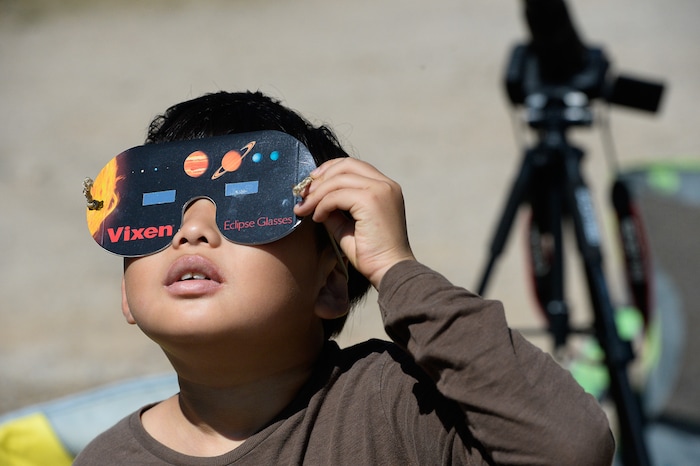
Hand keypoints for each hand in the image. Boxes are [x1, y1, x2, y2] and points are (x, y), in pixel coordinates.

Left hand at [294, 158, 415, 288]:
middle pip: (346, 165)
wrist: (389, 270)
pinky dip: (323, 204)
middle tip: (303, 195)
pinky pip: (337, 195)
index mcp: (385, 188)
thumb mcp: (348, 225)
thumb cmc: (371, 253)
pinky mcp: (372, 201)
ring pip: (339, 179)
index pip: (354, 165)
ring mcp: (381, 190)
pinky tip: (318, 218)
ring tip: (305, 209)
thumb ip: (334, 208)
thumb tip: (313, 199)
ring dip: (317, 193)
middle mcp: (386, 185)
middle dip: (320, 177)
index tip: (312, 183)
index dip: (330, 170)